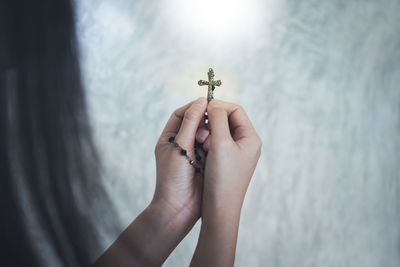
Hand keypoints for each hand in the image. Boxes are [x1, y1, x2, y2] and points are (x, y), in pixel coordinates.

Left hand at [152, 97, 207, 226]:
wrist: (179, 208)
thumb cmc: (173, 177)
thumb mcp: (180, 146)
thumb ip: (190, 123)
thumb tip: (200, 101)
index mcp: (169, 138)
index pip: (181, 114)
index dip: (194, 107)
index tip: (207, 103)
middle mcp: (181, 144)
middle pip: (195, 123)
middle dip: (204, 122)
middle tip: (213, 122)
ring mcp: (194, 154)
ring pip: (205, 135)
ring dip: (210, 134)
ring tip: (211, 139)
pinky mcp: (205, 163)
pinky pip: (212, 148)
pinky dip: (215, 145)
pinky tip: (219, 146)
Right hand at [190, 99, 261, 266]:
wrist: (220, 210)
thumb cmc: (222, 178)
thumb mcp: (220, 144)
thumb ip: (218, 120)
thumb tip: (214, 103)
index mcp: (251, 138)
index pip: (236, 110)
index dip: (219, 106)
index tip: (203, 109)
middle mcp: (247, 144)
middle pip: (229, 120)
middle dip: (213, 121)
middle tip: (202, 130)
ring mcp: (238, 154)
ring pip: (221, 132)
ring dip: (209, 132)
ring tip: (203, 143)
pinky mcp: (228, 163)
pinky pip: (217, 144)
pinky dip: (208, 143)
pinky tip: (202, 151)